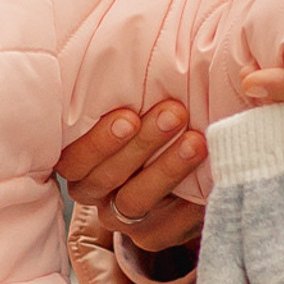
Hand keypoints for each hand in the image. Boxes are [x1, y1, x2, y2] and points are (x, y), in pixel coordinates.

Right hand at [56, 100, 206, 251]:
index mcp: (80, 161)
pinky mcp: (152, 235)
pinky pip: (165, 228)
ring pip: (133, 201)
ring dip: (166, 170)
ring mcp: (122, 218)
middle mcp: (95, 192)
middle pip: (105, 178)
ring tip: (196, 141)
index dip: (98, 141)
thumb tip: (134, 48)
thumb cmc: (151, 119)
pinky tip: (210, 177)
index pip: (73, 160)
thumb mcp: (134, 106)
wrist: (181, 163)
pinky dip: (188, 204)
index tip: (129, 115)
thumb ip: (129, 92)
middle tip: (174, 114)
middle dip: (142, 145)